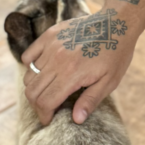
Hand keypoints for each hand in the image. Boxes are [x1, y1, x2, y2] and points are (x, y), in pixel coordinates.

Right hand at [21, 5, 138, 124]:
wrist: (116, 24)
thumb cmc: (115, 54)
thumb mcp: (109, 82)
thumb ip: (90, 101)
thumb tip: (76, 120)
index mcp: (71, 74)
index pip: (45, 102)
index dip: (44, 115)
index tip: (48, 120)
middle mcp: (57, 60)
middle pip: (32, 91)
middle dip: (37, 105)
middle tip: (47, 108)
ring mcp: (51, 46)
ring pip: (29, 75)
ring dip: (35, 87)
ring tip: (48, 90)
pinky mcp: (49, 35)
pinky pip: (28, 55)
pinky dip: (30, 66)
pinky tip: (43, 71)